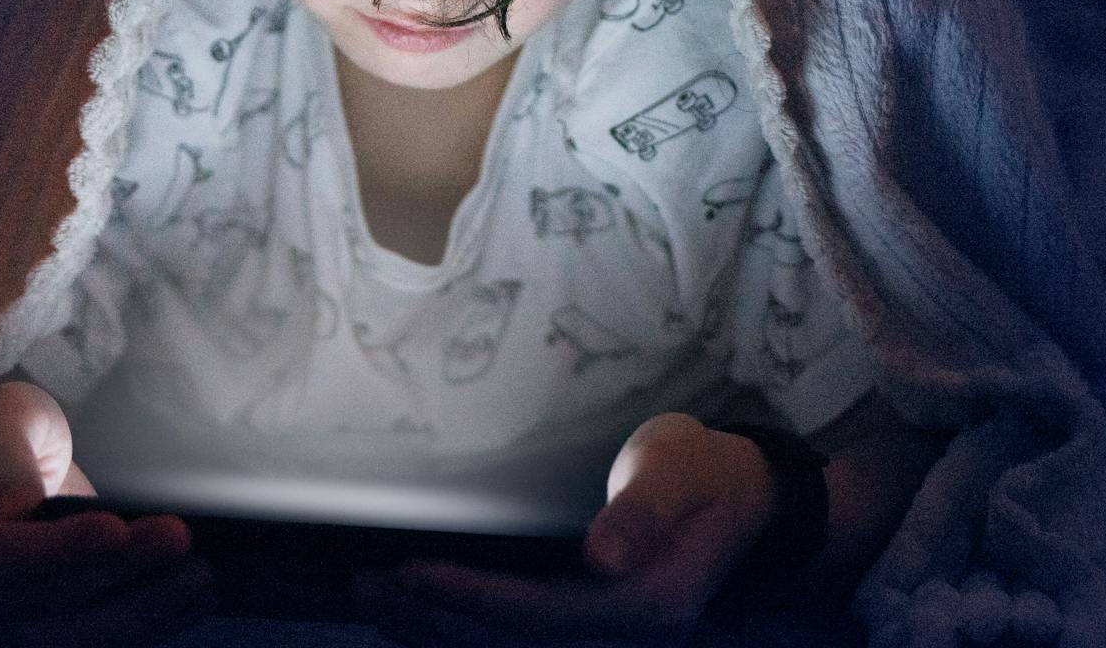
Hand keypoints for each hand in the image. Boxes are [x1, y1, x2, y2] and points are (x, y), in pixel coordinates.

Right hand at [0, 381, 215, 644]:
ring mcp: (18, 627)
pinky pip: (108, 638)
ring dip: (149, 609)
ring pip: (86, 634)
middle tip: (181, 539)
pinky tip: (196, 597)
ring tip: (203, 576)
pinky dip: (154, 622)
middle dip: (124, 573)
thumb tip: (18, 503)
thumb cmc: (1, 444)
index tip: (114, 529)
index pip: (4, 561)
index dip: (60, 551)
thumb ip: (5, 453)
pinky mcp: (59, 631)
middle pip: (56, 602)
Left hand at [350, 412, 776, 645]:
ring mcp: (605, 639)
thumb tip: (602, 559)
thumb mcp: (682, 474)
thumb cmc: (707, 475)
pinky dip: (462, 629)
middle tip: (362, 586)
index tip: (411, 574)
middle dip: (432, 618)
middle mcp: (625, 639)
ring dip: (435, 630)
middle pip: (512, 642)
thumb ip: (643, 515)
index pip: (542, 615)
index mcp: (651, 607)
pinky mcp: (587, 628)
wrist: (744, 500)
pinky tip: (416, 618)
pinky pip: (517, 639)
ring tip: (369, 600)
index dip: (472, 599)